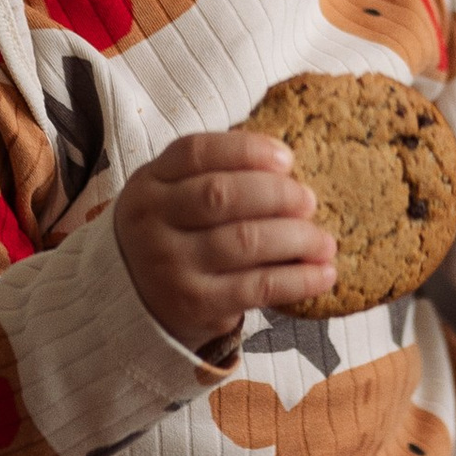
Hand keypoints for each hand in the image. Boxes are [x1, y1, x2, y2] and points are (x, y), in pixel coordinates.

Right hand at [112, 129, 335, 352]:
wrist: (132, 304)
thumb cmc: (171, 236)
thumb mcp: (171, 196)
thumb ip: (213, 173)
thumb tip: (285, 163)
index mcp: (149, 184)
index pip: (197, 153)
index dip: (248, 150)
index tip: (287, 158)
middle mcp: (152, 222)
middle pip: (223, 195)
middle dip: (278, 194)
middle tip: (309, 201)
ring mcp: (171, 266)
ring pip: (246, 240)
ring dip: (298, 238)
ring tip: (324, 242)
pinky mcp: (195, 305)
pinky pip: (257, 287)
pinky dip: (299, 279)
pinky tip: (323, 274)